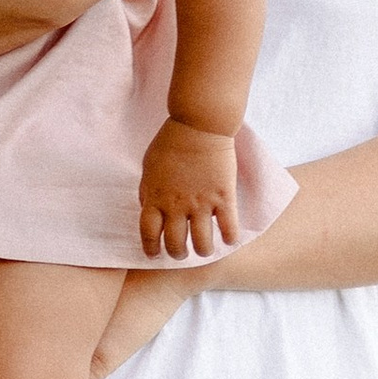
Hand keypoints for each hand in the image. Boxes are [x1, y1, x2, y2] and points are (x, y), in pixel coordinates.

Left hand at [139, 118, 242, 260]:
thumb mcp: (148, 166)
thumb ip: (147, 190)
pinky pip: (229, 228)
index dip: (151, 248)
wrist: (199, 125)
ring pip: (202, 243)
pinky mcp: (224, 197)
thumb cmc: (171, 142)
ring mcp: (201, 203)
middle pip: (175, 244)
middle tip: (181, 252)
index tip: (154, 254)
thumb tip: (147, 207)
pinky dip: (230, 238)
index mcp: (155, 198)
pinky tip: (229, 238)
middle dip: (177, 254)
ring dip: (203, 251)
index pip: (149, 233)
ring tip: (204, 249)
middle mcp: (177, 206)